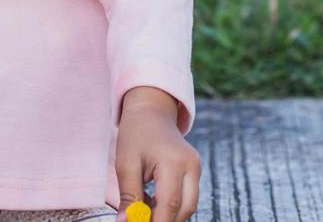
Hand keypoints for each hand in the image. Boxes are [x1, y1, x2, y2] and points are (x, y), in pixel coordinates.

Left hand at [114, 88, 200, 221]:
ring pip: (188, 205)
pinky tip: (151, 200)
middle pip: (185, 209)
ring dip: (167, 214)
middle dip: (164, 220)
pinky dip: (171, 205)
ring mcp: (196, 168)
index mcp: (174, 161)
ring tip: (143, 208)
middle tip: (141, 220)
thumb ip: (128, 197)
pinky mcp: (195, 170)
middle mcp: (191, 165)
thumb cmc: (136, 134)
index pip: (170, 204)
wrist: (151, 111)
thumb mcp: (125, 164)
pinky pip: (187, 196)